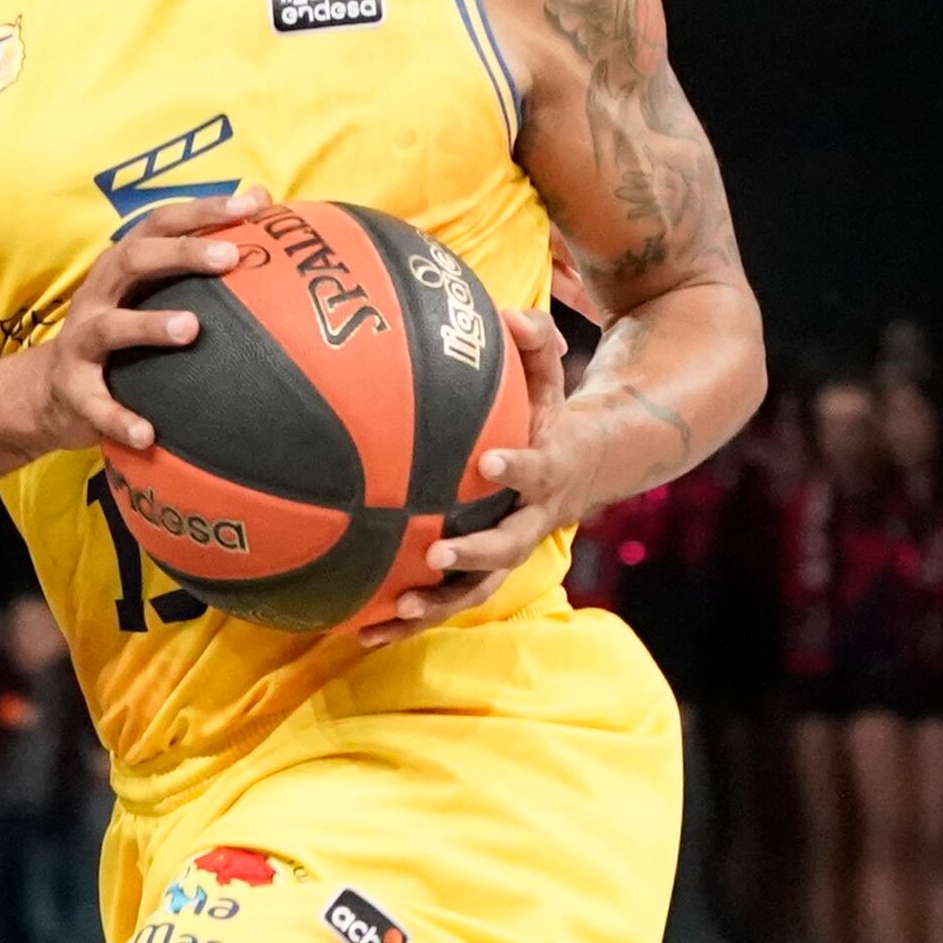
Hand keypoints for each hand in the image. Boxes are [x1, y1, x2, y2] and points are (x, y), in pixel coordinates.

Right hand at [0, 189, 280, 465]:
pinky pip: (98, 406)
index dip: (204, 210)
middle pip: (134, 260)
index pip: (161, 223)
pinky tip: (148, 433)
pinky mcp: (74, 391)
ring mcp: (81, 342)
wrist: (47, 392)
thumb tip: (263, 210)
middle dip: (180, 254)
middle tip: (229, 256)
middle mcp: (98, 295)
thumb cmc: (118, 334)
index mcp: (121, 266)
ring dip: (149, 326)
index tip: (253, 204)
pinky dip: (120, 419)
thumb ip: (192, 262)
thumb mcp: (147, 293)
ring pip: (111, 328)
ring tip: (191, 328)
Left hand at [378, 301, 571, 632]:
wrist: (585, 469)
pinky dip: (406, 620)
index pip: (537, 471)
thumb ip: (533, 342)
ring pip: (475, 590)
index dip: (517, 468)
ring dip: (437, 606)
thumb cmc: (550, 414)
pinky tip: (358, 630)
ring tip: (394, 611)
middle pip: (508, 549)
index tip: (490, 461)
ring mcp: (504, 551)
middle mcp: (530, 521)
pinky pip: (444, 600)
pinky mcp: (479, 571)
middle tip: (437, 554)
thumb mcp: (550, 376)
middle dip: (474, 555)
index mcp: (549, 473)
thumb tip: (507, 312)